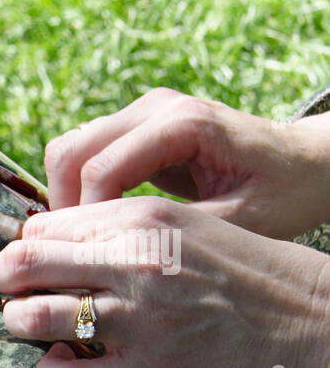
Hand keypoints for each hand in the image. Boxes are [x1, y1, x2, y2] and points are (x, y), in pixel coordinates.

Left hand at [0, 196, 329, 367]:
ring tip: (36, 326)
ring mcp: (137, 317)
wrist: (309, 319)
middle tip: (15, 294)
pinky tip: (61, 363)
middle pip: (21, 263)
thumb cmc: (241, 271)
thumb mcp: (181, 226)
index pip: (40, 227)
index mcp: (138, 218)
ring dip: (20, 324)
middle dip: (5, 282)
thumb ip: (117, 229)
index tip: (32, 265)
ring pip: (29, 317)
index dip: (25, 248)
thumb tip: (47, 240)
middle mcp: (132, 262)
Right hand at [43, 87, 329, 240]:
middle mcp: (156, 107)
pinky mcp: (138, 127)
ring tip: (88, 242)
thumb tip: (113, 258)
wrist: (309, 162)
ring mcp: (143, 112)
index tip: (91, 260)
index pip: (99, 169)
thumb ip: (174, 233)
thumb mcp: (238, 222)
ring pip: (69, 150)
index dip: (85, 219)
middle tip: (77, 252)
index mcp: (182, 124)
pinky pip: (86, 156)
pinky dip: (81, 191)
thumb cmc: (284, 192)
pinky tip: (103, 226)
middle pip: (69, 151)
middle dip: (63, 207)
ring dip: (68, 199)